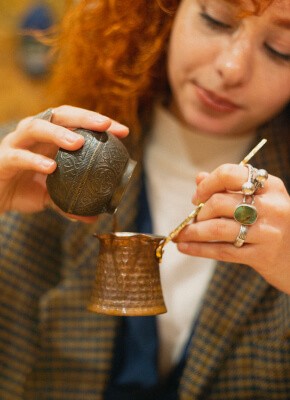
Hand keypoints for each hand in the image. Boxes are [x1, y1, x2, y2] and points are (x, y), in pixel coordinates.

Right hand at [0, 105, 128, 217]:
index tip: (123, 132)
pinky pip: (19, 156)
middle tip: (105, 125)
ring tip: (79, 143)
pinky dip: (34, 160)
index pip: (76, 123)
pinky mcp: (2, 159)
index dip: (98, 123)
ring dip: (58, 133)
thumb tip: (94, 217)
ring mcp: (16, 144)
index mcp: (49, 139)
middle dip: (83, 117)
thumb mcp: (50, 197)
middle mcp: (34, 136)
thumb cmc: (22, 190)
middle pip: (58, 115)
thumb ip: (70, 203)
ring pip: (35, 127)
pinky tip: (51, 167)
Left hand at [175, 163, 289, 293]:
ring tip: (182, 234)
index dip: (207, 184)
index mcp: (270, 186)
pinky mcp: (262, 256)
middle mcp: (271, 206)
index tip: (197, 197)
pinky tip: (184, 247)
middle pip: (220, 202)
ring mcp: (268, 232)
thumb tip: (199, 178)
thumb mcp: (262, 200)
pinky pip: (222, 251)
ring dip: (193, 232)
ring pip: (218, 228)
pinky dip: (198, 249)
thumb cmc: (274, 224)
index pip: (229, 174)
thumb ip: (230, 187)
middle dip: (200, 212)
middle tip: (195, 219)